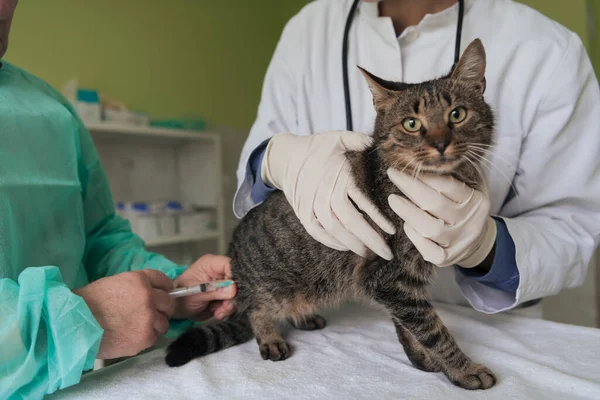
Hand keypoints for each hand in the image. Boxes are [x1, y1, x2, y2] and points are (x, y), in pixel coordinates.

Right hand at [74, 269, 174, 359]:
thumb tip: (153, 293)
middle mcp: (148, 296)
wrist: (75, 325)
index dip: (165, 289)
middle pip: (169, 302)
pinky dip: (145, 338)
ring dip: (155, 325)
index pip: (164, 281)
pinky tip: (130, 336)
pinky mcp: (145, 337)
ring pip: (164, 322)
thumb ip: (137, 287)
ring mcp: (148, 317)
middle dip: (163, 309)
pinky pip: (154, 337)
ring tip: (136, 327)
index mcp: (139, 280)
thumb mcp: (115, 283)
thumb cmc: (89, 304)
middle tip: (153, 314)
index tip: (165, 294)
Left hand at [173, 254, 236, 320]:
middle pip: (236, 280)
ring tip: (218, 312)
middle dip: (232, 296)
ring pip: (236, 293)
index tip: (232, 291)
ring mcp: (223, 284)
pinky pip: (232, 302)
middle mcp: (220, 272)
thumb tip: (233, 289)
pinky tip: (217, 313)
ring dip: (228, 305)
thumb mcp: (196, 293)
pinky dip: (226, 310)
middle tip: (225, 307)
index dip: (234, 276)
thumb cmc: (181, 295)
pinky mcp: (225, 296)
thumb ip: (214, 290)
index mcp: (211, 264)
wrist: (177, 308)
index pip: (230, 264)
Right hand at [261, 131, 395, 259]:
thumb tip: (379, 142)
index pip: (362, 202)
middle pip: (349, 223)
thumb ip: (359, 140)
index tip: (392, 231)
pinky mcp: (303, 215)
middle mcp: (323, 194)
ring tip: (370, 254)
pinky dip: (334, 243)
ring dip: (353, 245)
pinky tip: (348, 248)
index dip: (378, 219)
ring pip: (335, 232)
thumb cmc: (317, 147)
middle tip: (387, 254)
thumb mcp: (338, 137)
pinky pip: (319, 234)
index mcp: (337, 177)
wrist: (285, 157)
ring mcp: (311, 207)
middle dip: (370, 240)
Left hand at [387, 168, 495, 267]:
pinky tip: (406, 225)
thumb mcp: (468, 191)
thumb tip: (420, 161)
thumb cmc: (463, 209)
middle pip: (436, 204)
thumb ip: (451, 178)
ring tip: (393, 199)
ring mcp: (459, 242)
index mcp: (476, 201)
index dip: (426, 175)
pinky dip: (415, 237)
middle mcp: (469, 222)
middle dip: (411, 187)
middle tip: (393, 174)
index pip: (449, 186)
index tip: (407, 165)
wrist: (477, 242)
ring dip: (408, 212)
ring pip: (431, 228)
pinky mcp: (447, 259)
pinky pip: (429, 250)